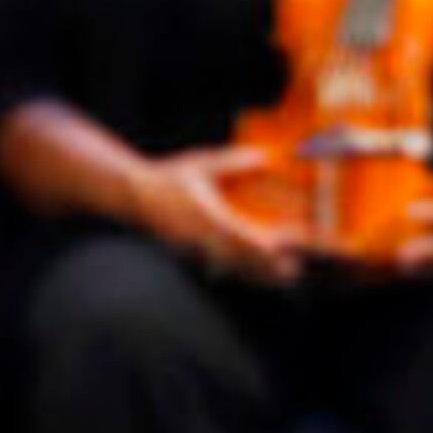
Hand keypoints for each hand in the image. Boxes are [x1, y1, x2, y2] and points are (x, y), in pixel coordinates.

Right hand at [146, 150, 303, 286]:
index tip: (287, 248)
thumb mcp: (202, 164)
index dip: (268, 245)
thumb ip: (234, 161)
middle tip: (295, 269)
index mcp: (209, 219)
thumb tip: (265, 156)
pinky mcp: (196, 255)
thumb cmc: (169, 179)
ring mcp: (199, 251)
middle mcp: (205, 240)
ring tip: (287, 275)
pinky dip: (246, 272)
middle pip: (245, 261)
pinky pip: (226, 268)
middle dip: (271, 267)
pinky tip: (260, 275)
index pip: (245, 237)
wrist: (137, 198)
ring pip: (236, 269)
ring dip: (262, 274)